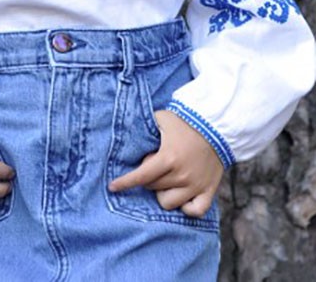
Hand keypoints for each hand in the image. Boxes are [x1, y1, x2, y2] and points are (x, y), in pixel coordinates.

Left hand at [107, 109, 222, 217]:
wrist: (217, 125)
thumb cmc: (186, 121)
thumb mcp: (162, 118)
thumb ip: (145, 127)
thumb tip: (127, 134)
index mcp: (168, 157)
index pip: (141, 176)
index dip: (124, 183)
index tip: (112, 187)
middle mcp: (181, 175)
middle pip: (153, 188)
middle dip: (147, 178)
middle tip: (154, 164)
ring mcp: (196, 185)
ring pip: (169, 203)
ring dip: (162, 193)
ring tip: (165, 179)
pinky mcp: (209, 190)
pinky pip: (195, 211)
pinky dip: (186, 208)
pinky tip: (181, 196)